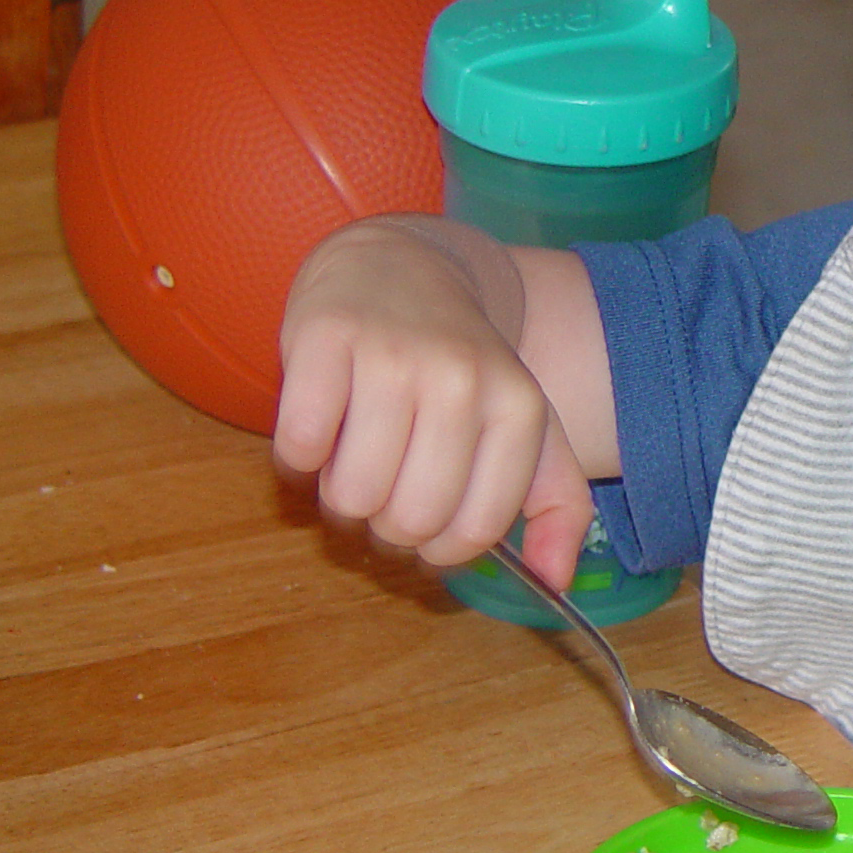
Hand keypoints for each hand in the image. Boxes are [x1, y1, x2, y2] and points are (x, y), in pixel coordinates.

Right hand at [273, 218, 593, 581]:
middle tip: (385, 483)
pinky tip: (319, 429)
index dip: (438, 548)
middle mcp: (463, 379)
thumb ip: (554, 504)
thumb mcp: (522, 427)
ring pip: (351, 496)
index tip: (428, 519)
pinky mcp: (325, 337)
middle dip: (385, 525)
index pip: (474, 531)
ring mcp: (393, 355)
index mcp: (519, 409)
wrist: (399, 269)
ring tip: (353, 454)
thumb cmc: (461, 367)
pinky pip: (297, 449)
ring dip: (339, 495)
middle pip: (409, 522)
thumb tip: (555, 583)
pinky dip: (297, 460)